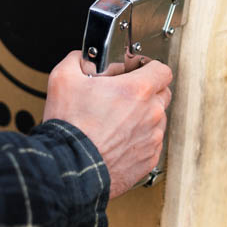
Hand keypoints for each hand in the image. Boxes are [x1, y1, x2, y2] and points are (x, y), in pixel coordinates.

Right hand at [43, 51, 172, 198]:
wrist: (70, 169)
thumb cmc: (70, 128)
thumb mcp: (63, 79)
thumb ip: (77, 60)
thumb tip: (81, 58)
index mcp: (137, 90)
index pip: (162, 70)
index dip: (148, 67)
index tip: (137, 71)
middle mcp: (151, 114)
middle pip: (163, 94)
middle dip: (147, 91)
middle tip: (123, 95)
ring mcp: (152, 139)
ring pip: (157, 120)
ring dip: (142, 117)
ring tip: (116, 121)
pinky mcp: (148, 160)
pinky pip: (150, 144)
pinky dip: (138, 140)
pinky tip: (117, 141)